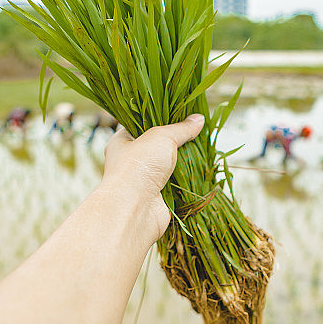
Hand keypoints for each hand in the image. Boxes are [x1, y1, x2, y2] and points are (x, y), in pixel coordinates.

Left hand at [100, 114, 203, 241]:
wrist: (134, 209)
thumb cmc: (138, 166)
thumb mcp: (161, 137)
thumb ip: (181, 128)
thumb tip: (199, 118)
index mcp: (122, 142)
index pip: (141, 125)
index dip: (160, 118)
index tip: (180, 114)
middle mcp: (130, 161)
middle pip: (157, 146)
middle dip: (175, 141)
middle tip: (194, 131)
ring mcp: (143, 180)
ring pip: (168, 165)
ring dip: (182, 160)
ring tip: (201, 147)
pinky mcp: (157, 196)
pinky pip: (175, 183)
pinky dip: (186, 179)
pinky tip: (200, 169)